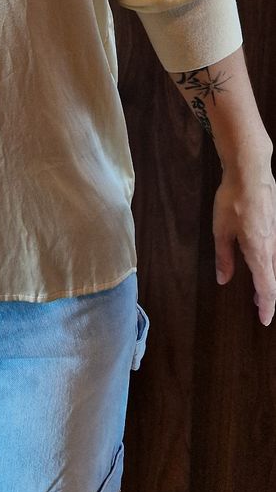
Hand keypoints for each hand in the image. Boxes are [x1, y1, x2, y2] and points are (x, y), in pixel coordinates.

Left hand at [213, 157, 275, 325]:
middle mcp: (271, 246)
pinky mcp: (274, 224)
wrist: (251, 172)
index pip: (266, 287)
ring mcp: (275, 234)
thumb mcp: (221, 230)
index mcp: (258, 251)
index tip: (265, 319)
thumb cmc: (233, 200)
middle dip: (266, 295)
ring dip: (267, 279)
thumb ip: (223, 257)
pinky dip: (268, 264)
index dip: (266, 305)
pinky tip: (261, 261)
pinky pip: (274, 251)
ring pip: (274, 264)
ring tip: (259, 289)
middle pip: (272, 278)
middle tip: (260, 307)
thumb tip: (223, 279)